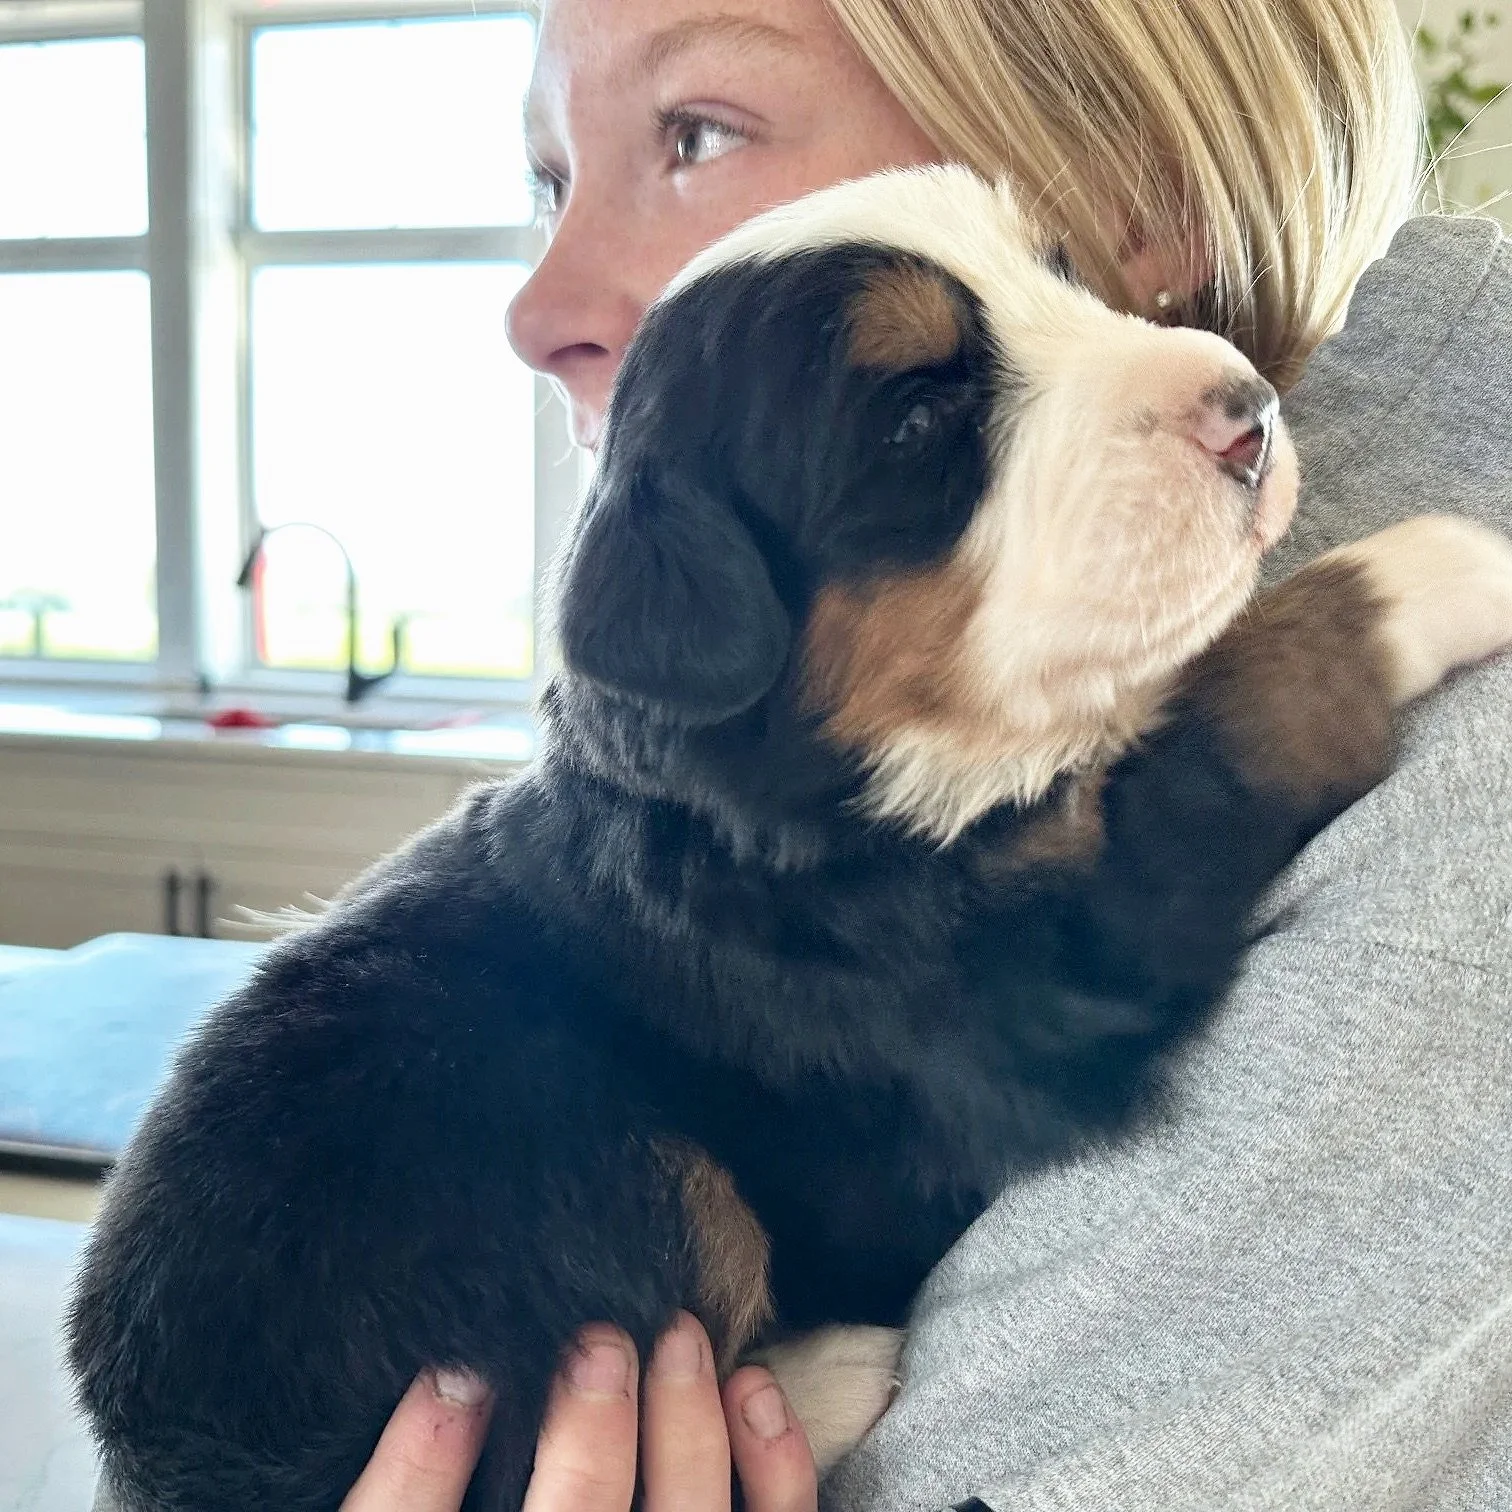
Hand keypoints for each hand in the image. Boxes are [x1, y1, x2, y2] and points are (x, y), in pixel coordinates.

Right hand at [339, 1311, 816, 1511]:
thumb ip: (425, 1470)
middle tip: (598, 1342)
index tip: (456, 1367)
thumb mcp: (436, 1505)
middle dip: (591, 1435)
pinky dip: (776, 1464)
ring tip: (679, 1334)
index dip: (426, 1456)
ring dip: (687, 1426)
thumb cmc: (540, 1501)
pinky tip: (752, 1389)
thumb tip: (449, 1372)